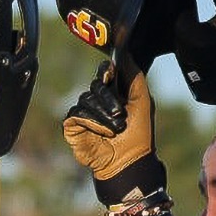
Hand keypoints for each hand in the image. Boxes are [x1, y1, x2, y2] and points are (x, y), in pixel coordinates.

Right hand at [61, 61, 166, 205]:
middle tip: (120, 115)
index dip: (107, 70)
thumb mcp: (143, 101)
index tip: (111, 73)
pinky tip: (102, 133)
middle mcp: (98, 101)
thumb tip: (124, 54)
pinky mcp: (72, 126)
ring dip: (102, 114)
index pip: (105, 72)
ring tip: (114, 129)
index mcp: (115, 93)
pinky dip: (91, 121)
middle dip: (109, 99)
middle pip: (96, 85)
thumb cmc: (138, 134)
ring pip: (86, 99)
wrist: (128, 160)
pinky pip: (76, 114)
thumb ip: (135, 77)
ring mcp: (84, 114)